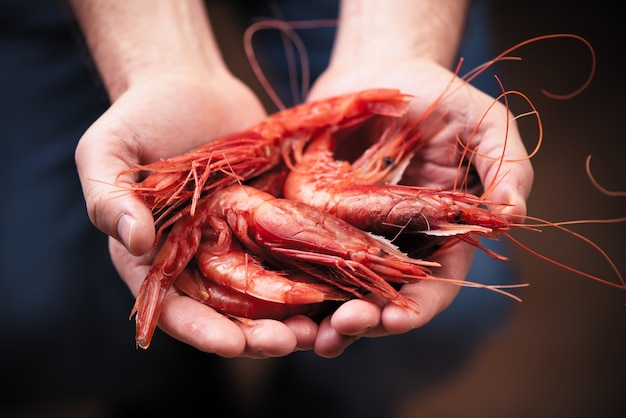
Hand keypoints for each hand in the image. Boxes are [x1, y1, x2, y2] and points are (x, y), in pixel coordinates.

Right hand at [76, 72, 324, 356]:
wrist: (195, 87)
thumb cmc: (143, 115)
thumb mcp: (108, 148)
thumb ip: (108, 195)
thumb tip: (135, 240)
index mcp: (154, 256)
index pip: (175, 308)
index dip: (203, 331)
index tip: (234, 345)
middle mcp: (198, 259)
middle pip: (228, 312)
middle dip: (258, 333)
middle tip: (290, 341)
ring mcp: (237, 241)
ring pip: (267, 294)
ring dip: (293, 316)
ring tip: (324, 328)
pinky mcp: (270, 222)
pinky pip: (292, 256)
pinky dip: (313, 276)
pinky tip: (340, 288)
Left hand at [305, 57, 533, 356]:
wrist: (378, 70)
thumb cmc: (436, 96)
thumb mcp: (483, 122)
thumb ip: (507, 166)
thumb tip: (515, 215)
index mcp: (441, 233)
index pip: (437, 285)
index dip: (420, 306)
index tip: (397, 318)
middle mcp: (396, 244)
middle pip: (384, 299)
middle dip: (366, 321)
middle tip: (343, 329)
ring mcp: (353, 234)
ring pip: (342, 290)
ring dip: (327, 317)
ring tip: (311, 334)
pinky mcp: (317, 218)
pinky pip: (305, 257)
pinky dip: (295, 283)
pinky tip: (280, 300)